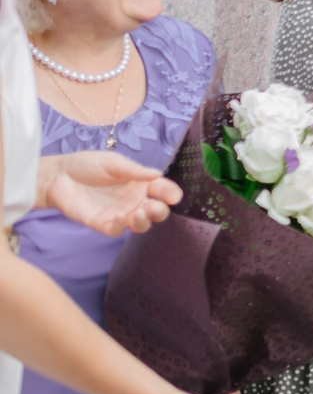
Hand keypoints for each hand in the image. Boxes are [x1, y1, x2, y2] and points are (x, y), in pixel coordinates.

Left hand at [38, 150, 179, 236]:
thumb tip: (157, 174)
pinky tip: (120, 218)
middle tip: (153, 207)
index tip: (173, 197)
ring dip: (144, 221)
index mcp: (141, 183)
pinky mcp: (104, 224)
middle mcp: (134, 200)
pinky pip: (118, 231)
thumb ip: (134, 170)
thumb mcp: (113, 162)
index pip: (163, 190)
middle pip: (156, 211)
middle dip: (159, 211)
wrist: (58, 177)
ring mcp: (120, 213)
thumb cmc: (87, 165)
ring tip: (138, 214)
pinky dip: (122, 226)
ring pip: (141, 224)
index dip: (171, 193)